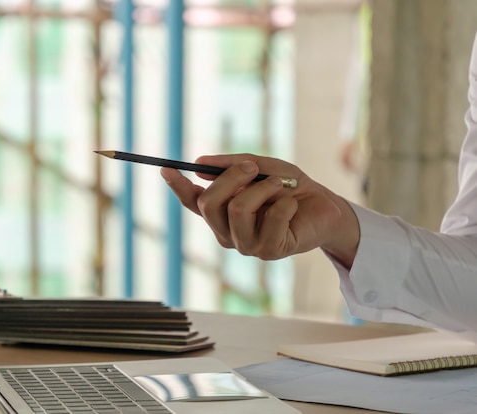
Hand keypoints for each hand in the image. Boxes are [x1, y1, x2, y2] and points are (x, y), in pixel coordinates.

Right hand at [160, 153, 359, 267]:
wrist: (324, 205)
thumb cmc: (290, 187)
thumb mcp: (262, 166)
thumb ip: (233, 165)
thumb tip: (201, 163)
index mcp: (222, 213)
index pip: (193, 202)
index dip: (178, 186)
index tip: (167, 167)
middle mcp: (228, 232)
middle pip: (209, 204)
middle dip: (232, 177)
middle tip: (254, 168)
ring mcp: (246, 245)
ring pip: (238, 209)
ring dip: (264, 189)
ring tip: (281, 187)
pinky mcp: (269, 251)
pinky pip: (271, 218)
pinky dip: (285, 202)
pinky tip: (293, 208)